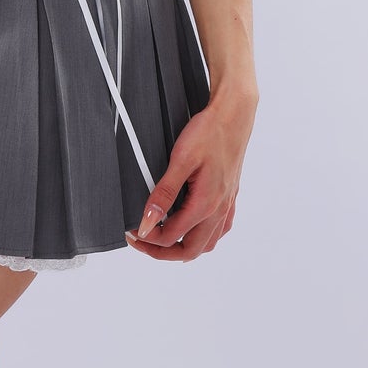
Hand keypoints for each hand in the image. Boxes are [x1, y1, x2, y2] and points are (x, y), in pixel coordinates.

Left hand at [125, 80, 257, 262]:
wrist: (234, 114)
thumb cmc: (209, 132)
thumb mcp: (181, 160)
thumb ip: (163, 194)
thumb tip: (147, 223)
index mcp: (205, 204)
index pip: (172, 237)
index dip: (148, 239)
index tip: (132, 231)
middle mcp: (219, 210)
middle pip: (190, 250)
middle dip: (162, 252)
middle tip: (141, 242)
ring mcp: (227, 204)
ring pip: (206, 244)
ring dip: (183, 247)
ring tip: (161, 238)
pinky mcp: (230, 196)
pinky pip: (219, 230)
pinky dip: (202, 237)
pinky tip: (192, 227)